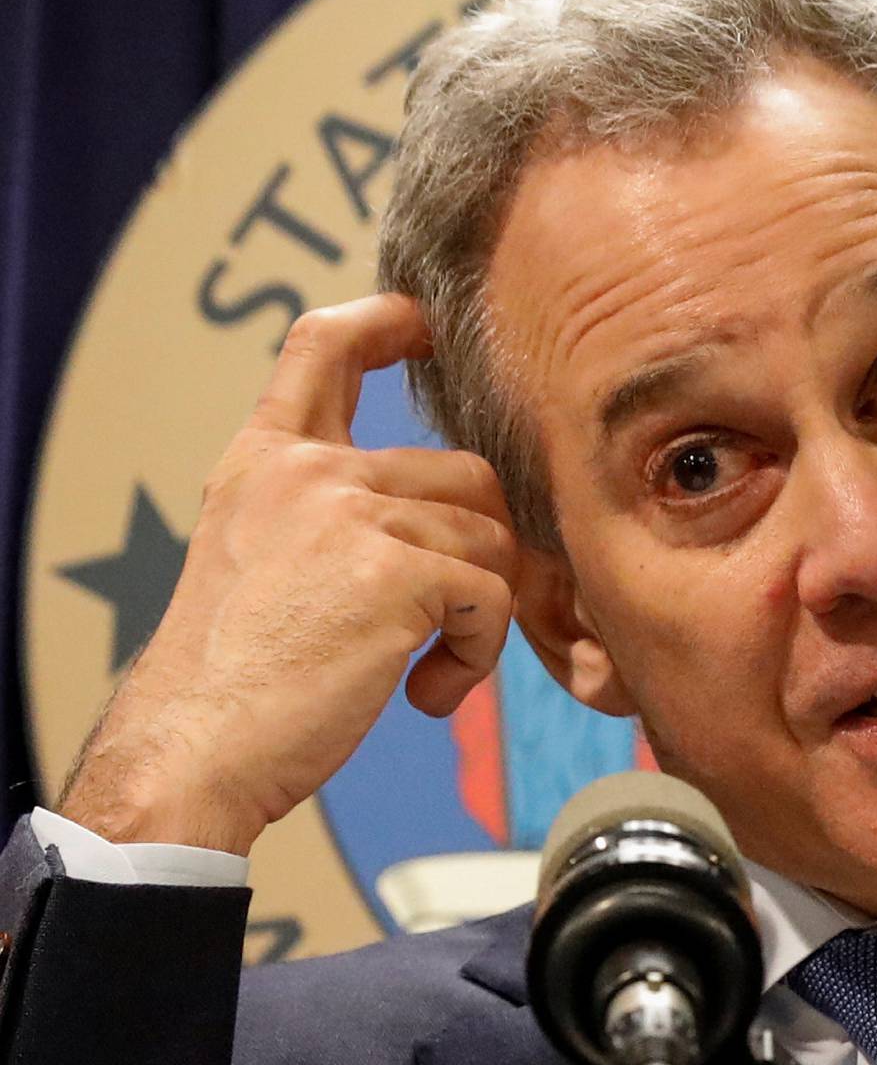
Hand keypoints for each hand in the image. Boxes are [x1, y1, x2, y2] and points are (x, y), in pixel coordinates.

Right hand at [61, 295, 519, 855]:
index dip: (385, 321)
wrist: (196, 744)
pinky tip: (426, 695)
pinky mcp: (398, 572)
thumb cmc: (235, 680)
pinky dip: (477, 655)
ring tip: (427, 674)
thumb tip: (445, 517)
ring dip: (480, 617)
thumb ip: (328, 518)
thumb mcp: (260, 561)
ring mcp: (353, 513)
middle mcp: (308, 471)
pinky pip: (492, 596)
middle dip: (481, 550)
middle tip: (452, 624)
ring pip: (490, 537)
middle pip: (465, 471)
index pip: (322, 346)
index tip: (424, 324)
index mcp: (266, 461)